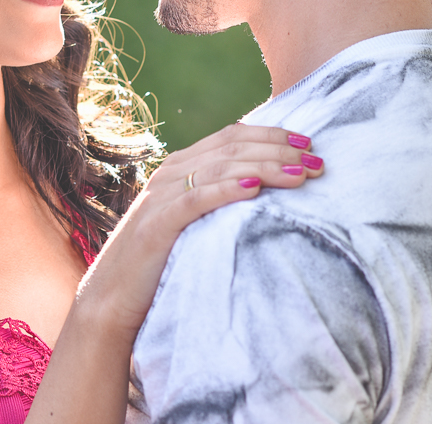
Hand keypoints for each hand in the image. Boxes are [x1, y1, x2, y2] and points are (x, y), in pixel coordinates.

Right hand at [74, 123, 321, 339]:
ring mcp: (162, 196)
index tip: (309, 145)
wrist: (114, 297)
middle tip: (317, 162)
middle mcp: (170, 173)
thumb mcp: (194, 220)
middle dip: (279, 150)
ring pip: (220, 167)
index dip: (273, 135)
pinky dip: (226, 190)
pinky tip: (254, 189)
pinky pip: (195, 199)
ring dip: (265, 167)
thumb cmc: (162, 260)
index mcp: (181, 166)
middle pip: (232, 146)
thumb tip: (269, 189)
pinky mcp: (158, 223)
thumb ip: (219, 198)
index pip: (232, 135)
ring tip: (300, 175)